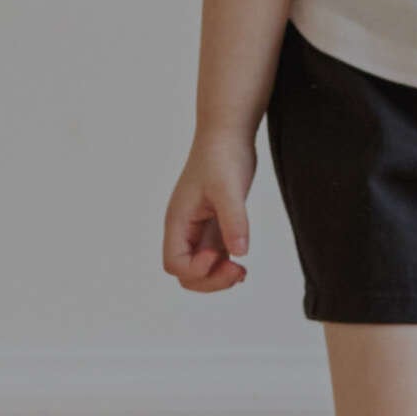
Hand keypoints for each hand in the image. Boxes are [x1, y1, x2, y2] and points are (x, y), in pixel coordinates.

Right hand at [162, 132, 254, 289]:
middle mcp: (184, 229)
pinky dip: (225, 268)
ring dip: (217, 278)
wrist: (228, 135)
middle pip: (185, 273)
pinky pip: (214, 259)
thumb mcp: (229, 188)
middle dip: (209, 280)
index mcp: (178, 220)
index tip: (218, 254)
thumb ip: (234, 220)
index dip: (196, 269)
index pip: (174, 262)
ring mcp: (199, 229)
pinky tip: (242, 265)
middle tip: (238, 271)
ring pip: (199, 270)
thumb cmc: (222, 155)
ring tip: (241, 272)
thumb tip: (239, 254)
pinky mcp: (215, 226)